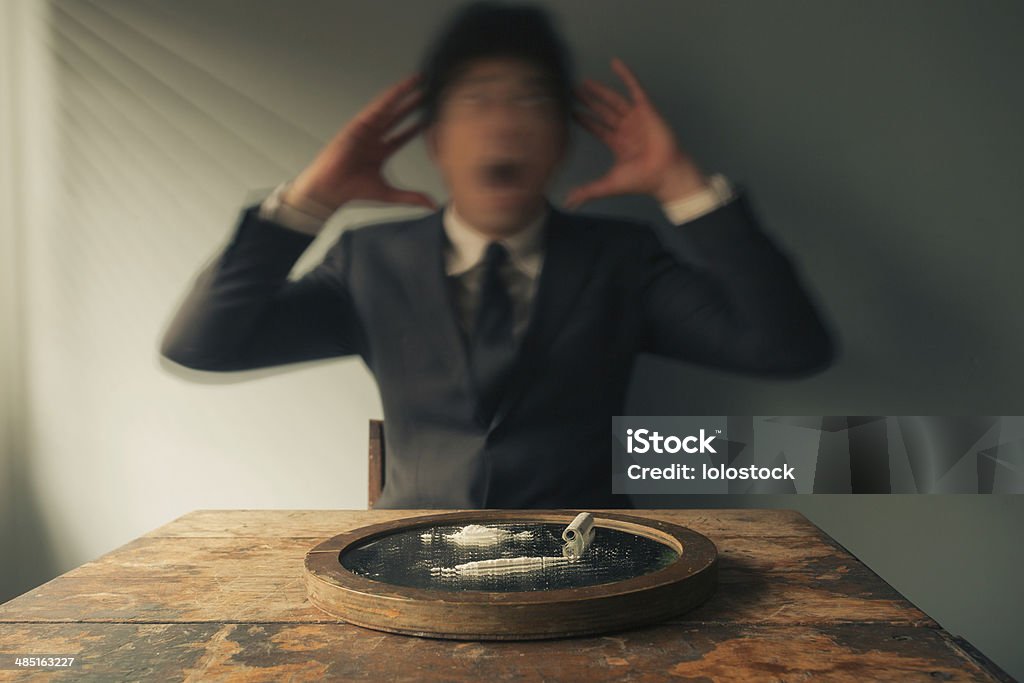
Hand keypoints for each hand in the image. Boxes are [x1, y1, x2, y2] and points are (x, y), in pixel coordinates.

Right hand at [286, 73, 437, 211]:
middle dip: (411, 104)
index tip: (430, 117)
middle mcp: (373, 138)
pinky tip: (396, 91)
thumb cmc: (353, 191)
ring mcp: (365, 131)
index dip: (416, 126)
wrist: (331, 190)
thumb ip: (411, 196)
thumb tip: (431, 205)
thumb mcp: (389, 193)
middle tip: (427, 90)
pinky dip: (385, 100)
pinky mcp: (356, 126)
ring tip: (415, 81)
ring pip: (387, 109)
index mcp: (380, 152)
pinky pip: (373, 110)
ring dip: (400, 94)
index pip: (402, 135)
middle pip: (396, 117)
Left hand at [565, 58, 708, 208]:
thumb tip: (568, 203)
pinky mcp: (646, 109)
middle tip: (574, 91)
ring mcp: (636, 118)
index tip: (571, 111)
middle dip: (589, 102)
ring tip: (584, 82)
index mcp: (619, 144)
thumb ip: (587, 191)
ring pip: (614, 100)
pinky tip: (614, 63)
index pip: (598, 128)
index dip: (585, 120)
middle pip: (603, 111)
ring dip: (600, 91)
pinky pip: (635, 88)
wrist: (663, 174)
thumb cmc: (641, 180)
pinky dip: (626, 75)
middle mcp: (626, 129)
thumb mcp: (608, 184)